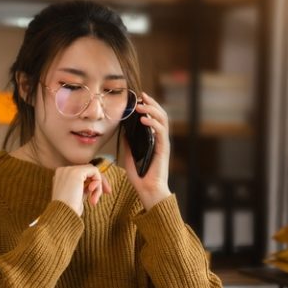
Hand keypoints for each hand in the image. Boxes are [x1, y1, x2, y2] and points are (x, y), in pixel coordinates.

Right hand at [52, 162, 112, 216]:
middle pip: (88, 171)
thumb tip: (96, 183)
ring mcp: (69, 170)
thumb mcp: (77, 196)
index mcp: (61, 176)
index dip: (93, 182)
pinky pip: (95, 172)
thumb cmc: (69, 211)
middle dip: (100, 181)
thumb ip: (84, 188)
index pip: (82, 174)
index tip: (102, 193)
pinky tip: (93, 194)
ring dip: (98, 186)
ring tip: (93, 200)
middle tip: (108, 192)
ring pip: (92, 172)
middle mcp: (64, 170)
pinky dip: (98, 183)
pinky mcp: (77, 172)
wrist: (63, 215)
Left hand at [122, 92, 171, 209]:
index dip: (148, 107)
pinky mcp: (163, 149)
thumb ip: (129, 145)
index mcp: (154, 141)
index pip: (154, 119)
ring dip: (152, 110)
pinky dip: (153, 123)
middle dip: (152, 103)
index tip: (139, 99)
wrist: (148, 191)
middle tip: (142, 96)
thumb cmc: (140, 177)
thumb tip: (124, 132)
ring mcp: (163, 144)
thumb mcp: (130, 157)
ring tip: (141, 106)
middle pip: (161, 115)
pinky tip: (144, 119)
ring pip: (163, 120)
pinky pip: (160, 132)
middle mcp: (160, 140)